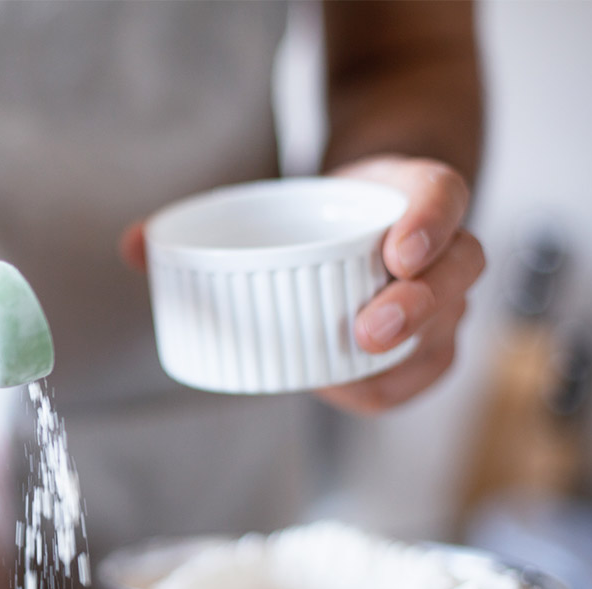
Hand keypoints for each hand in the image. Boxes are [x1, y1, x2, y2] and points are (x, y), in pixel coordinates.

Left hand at [119, 156, 483, 412]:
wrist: (369, 207)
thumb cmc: (319, 210)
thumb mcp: (282, 194)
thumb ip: (204, 218)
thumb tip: (131, 246)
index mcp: (411, 192)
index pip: (442, 194)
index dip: (430, 220)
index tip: (396, 249)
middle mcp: (441, 243)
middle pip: (459, 267)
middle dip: (419, 304)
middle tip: (368, 328)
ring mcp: (443, 293)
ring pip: (449, 325)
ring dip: (409, 353)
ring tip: (357, 369)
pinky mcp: (431, 337)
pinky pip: (430, 369)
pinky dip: (393, 385)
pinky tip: (349, 392)